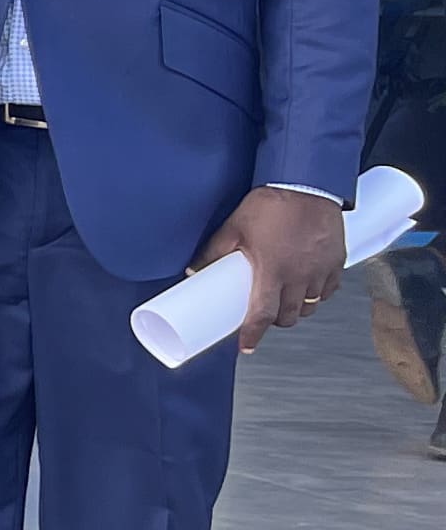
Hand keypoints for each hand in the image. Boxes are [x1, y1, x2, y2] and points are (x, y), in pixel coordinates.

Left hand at [196, 185, 347, 351]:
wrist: (308, 183)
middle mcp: (300, 276)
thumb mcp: (234, 228)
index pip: (262, 314)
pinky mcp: (337, 261)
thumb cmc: (270, 204)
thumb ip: (212, 251)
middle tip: (264, 315)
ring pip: (311, 306)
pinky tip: (308, 288)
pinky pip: (330, 289)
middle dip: (275, 320)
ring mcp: (322, 270)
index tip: (246, 345)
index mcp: (273, 271)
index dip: (253, 334)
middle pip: (289, 316)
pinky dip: (318, 294)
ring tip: (284, 301)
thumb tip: (193, 269)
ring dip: (297, 309)